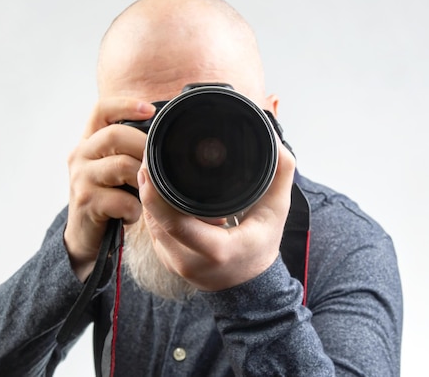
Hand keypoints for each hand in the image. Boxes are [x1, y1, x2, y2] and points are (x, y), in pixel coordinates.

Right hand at [64, 98, 155, 280]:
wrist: (85, 236)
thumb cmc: (110, 197)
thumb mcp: (117, 169)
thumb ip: (131, 150)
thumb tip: (168, 135)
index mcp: (89, 141)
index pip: (101, 110)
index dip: (125, 105)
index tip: (150, 109)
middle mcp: (80, 155)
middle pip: (115, 135)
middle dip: (143, 147)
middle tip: (157, 165)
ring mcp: (80, 178)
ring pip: (121, 166)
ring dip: (141, 182)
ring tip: (143, 194)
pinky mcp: (85, 202)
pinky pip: (122, 200)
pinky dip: (134, 210)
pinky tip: (132, 215)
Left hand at [137, 141, 295, 291]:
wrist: (251, 285)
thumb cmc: (263, 246)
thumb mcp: (277, 211)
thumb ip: (280, 175)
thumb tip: (276, 141)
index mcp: (216, 250)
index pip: (174, 222)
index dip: (156, 194)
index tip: (151, 166)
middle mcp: (189, 261)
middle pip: (155, 219)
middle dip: (149, 187)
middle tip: (150, 157)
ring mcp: (174, 263)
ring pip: (151, 224)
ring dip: (151, 198)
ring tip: (155, 170)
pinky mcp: (167, 261)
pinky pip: (154, 231)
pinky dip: (156, 210)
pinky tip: (161, 193)